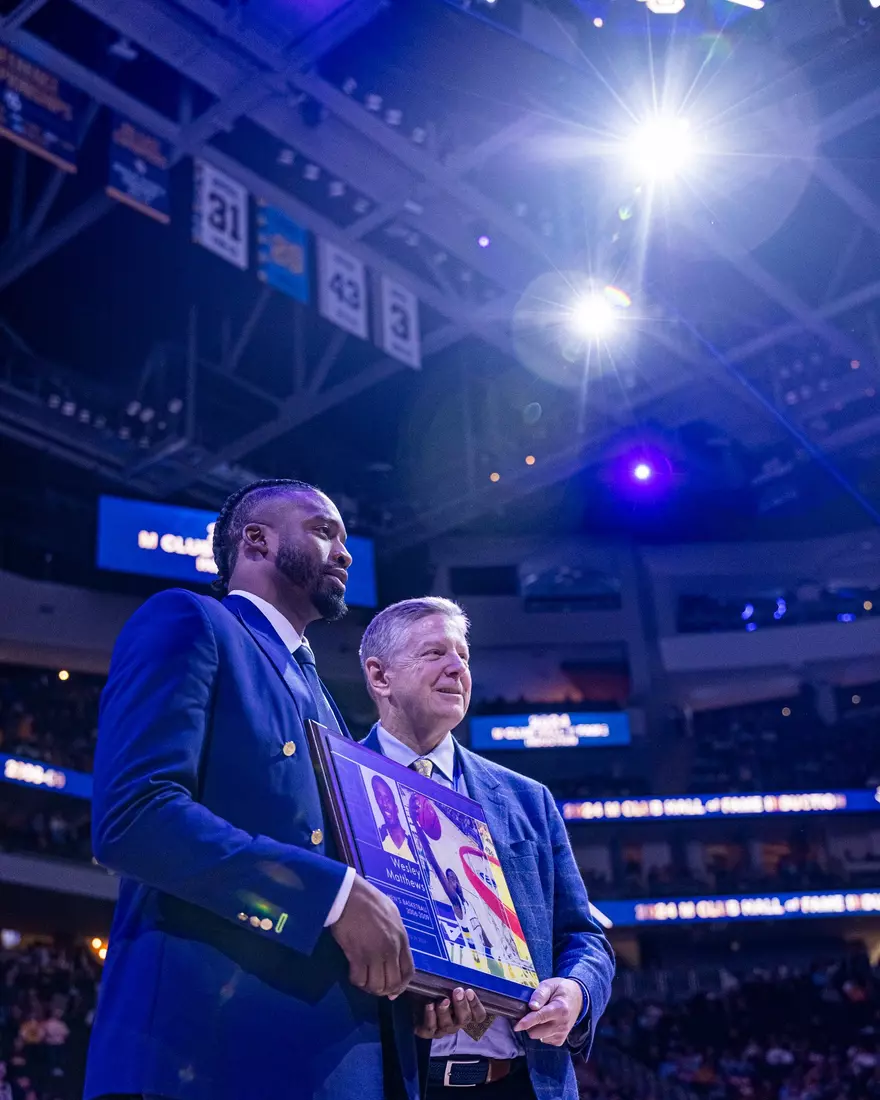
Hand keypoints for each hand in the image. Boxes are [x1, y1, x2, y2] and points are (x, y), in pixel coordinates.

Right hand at [330, 875, 413, 998]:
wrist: (348, 895)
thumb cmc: (369, 900)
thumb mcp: (392, 914)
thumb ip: (396, 933)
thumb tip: (395, 949)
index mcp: (401, 938)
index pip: (408, 971)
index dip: (401, 986)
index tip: (393, 991)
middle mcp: (391, 949)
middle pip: (392, 982)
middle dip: (384, 990)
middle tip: (374, 987)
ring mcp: (374, 953)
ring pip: (376, 985)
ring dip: (369, 987)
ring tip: (364, 980)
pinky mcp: (356, 955)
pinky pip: (359, 979)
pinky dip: (356, 981)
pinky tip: (353, 973)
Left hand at [414, 987, 487, 1039]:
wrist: (415, 999)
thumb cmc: (438, 989)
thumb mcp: (450, 984)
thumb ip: (457, 981)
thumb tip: (464, 964)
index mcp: (465, 1013)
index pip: (478, 1015)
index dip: (476, 1006)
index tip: (469, 991)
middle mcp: (456, 1023)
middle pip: (464, 1019)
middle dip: (461, 1005)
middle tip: (458, 991)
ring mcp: (442, 1029)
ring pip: (447, 1024)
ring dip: (445, 1011)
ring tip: (443, 1000)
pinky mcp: (427, 1032)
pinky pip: (430, 1028)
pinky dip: (430, 1016)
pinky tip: (429, 1005)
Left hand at [513, 977, 583, 1046]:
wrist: (578, 999)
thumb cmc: (561, 989)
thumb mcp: (550, 984)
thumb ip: (540, 994)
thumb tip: (531, 1006)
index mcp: (560, 1009)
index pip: (540, 1017)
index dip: (527, 1022)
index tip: (517, 1026)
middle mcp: (562, 1024)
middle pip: (536, 1031)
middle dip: (529, 1023)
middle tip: (531, 1012)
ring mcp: (562, 1034)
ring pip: (538, 1037)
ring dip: (535, 1028)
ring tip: (541, 1016)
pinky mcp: (560, 1040)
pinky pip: (543, 1040)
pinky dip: (541, 1032)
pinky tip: (546, 1022)